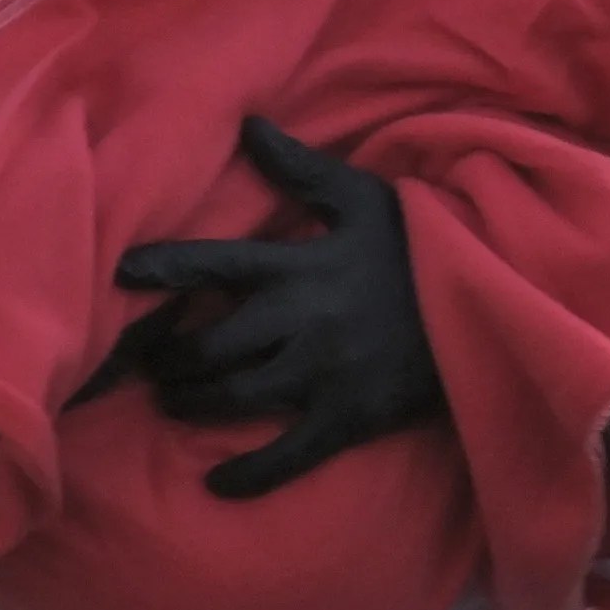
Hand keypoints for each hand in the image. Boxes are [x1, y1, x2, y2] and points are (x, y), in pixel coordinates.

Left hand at [114, 117, 445, 497]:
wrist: (489, 300)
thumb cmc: (420, 246)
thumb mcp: (364, 197)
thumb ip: (301, 168)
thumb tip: (248, 124)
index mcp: (299, 266)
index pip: (215, 265)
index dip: (164, 270)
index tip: (119, 277)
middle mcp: (301, 320)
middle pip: (211, 345)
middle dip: (170, 357)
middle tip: (146, 363)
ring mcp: (323, 373)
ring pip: (235, 396)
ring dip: (192, 403)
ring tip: (171, 402)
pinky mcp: (348, 417)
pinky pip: (288, 454)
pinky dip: (248, 475)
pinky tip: (215, 485)